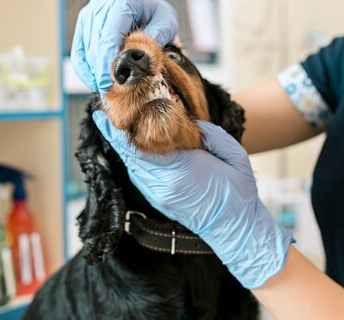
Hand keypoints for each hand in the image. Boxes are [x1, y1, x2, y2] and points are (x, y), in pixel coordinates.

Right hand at [70, 0, 177, 94]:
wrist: (147, 9)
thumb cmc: (157, 17)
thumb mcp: (166, 24)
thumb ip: (156, 38)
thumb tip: (140, 57)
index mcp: (122, 0)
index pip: (109, 35)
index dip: (108, 61)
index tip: (111, 83)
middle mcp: (100, 5)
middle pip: (96, 45)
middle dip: (103, 72)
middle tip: (113, 94)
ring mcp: (88, 16)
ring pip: (86, 51)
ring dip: (96, 73)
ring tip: (109, 91)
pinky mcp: (82, 28)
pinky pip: (78, 54)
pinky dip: (86, 72)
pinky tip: (96, 84)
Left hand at [93, 111, 293, 288]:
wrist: (236, 230)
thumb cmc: (239, 193)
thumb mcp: (233, 155)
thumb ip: (212, 134)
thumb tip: (192, 122)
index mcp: (180, 169)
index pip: (140, 148)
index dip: (119, 132)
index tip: (104, 115)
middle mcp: (163, 183)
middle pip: (130, 156)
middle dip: (116, 134)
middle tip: (106, 112)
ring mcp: (159, 194)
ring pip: (132, 166)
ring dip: (123, 147)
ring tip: (116, 125)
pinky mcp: (159, 200)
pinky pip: (140, 176)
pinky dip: (134, 160)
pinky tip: (134, 147)